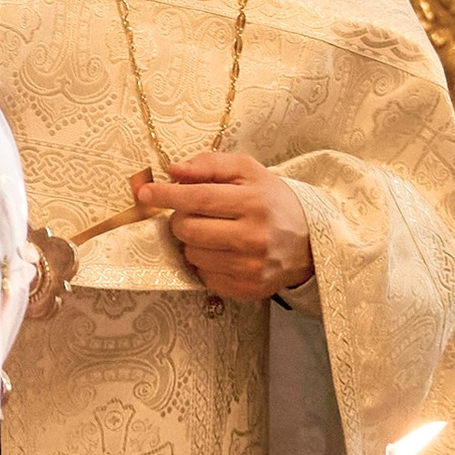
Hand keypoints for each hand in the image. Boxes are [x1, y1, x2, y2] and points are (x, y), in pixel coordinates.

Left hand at [134, 154, 314, 301]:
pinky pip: (205, 277)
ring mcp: (251, 267)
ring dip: (193, 242)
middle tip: (194, 214)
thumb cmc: (272, 200)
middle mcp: (254, 237)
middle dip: (181, 219)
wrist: (309, 241)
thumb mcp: (248, 171)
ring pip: (192, 255)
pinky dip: (206, 263)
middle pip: (188, 230)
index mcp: (254, 202)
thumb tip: (174, 171)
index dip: (167, 195)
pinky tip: (223, 253)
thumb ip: (210, 165)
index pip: (199, 199)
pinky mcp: (247, 289)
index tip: (145, 193)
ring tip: (214, 233)